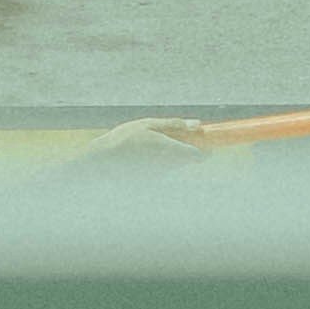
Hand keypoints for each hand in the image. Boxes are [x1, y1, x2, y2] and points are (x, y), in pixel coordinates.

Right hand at [74, 116, 258, 163]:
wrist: (100, 165)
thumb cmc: (122, 141)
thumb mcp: (148, 125)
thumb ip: (174, 126)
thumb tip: (198, 126)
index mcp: (171, 151)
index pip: (200, 156)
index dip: (206, 150)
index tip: (210, 144)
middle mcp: (169, 167)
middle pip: (188, 160)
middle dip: (186, 150)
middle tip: (173, 139)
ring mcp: (161, 178)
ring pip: (175, 166)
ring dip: (170, 157)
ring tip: (148, 147)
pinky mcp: (152, 183)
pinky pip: (162, 172)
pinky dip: (158, 165)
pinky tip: (141, 158)